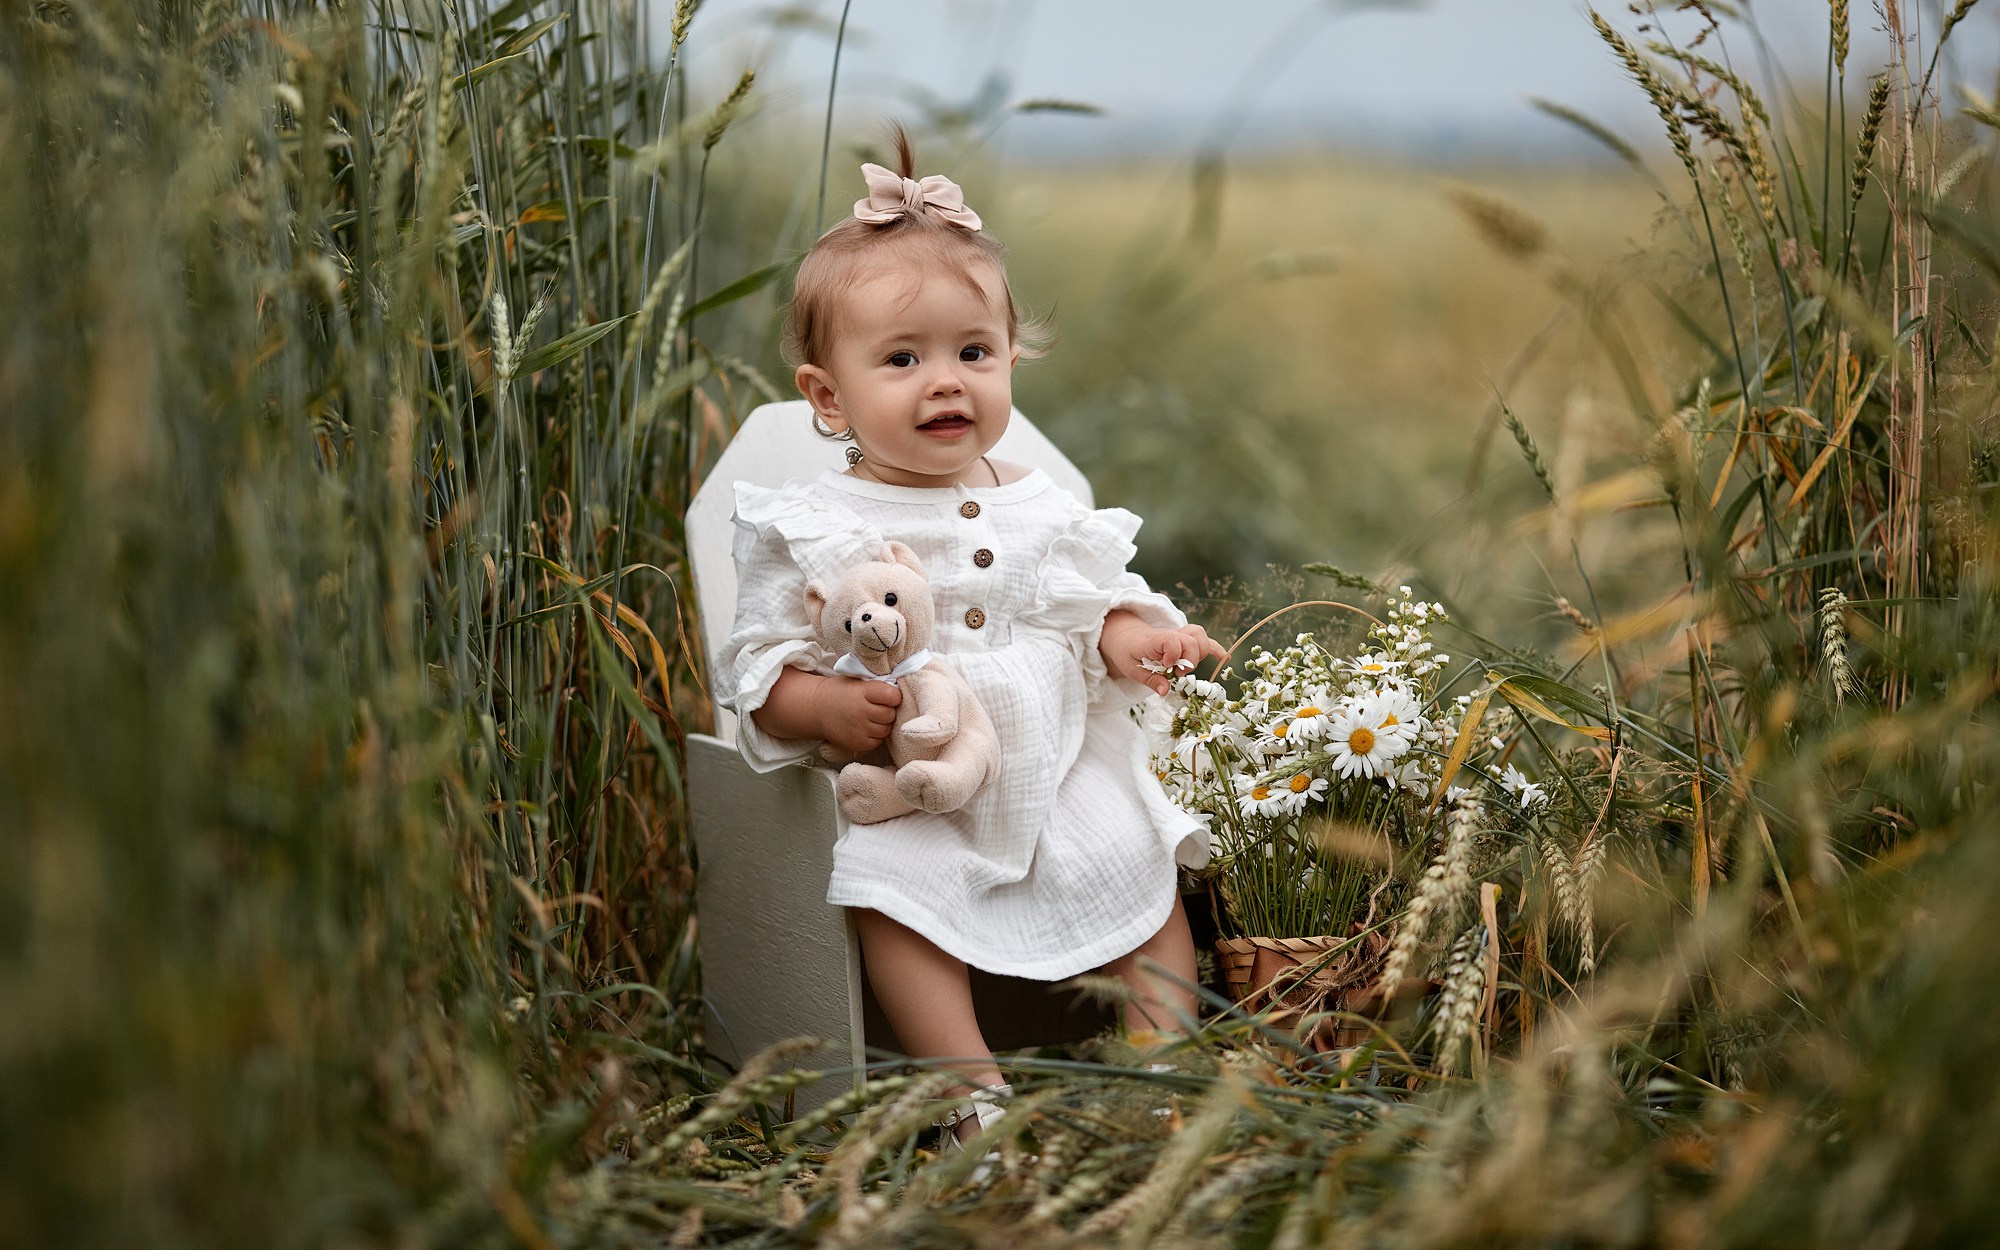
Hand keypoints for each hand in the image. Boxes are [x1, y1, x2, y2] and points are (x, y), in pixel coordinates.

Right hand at [812, 676, 902, 754]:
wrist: (816, 709)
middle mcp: (860, 711)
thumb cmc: (841, 693)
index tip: (888, 696)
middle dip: (888, 711)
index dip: (894, 696)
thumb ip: (877, 686)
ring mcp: (858, 729)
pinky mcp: (857, 743)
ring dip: (883, 724)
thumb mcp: (857, 682)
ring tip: (871, 718)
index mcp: (862, 691)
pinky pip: (878, 742)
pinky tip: (866, 728)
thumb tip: (901, 693)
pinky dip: (875, 736)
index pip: (892, 696)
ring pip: (886, 729)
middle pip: (890, 714)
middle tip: (878, 707)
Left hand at [1114, 622, 1228, 695]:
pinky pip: (1204, 641)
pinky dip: (1215, 649)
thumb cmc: (1128, 653)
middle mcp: (1170, 635)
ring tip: (1187, 669)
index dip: (1173, 654)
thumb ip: (1151, 680)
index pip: (1171, 640)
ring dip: (1200, 654)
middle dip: (1189, 661)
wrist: (1126, 638)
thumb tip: (1166, 692)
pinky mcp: (1186, 641)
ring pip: (1200, 638)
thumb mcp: (1132, 669)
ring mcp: (1180, 636)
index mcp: (1154, 640)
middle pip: (1191, 641)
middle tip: (1176, 674)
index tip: (1166, 667)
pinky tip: (1225, 659)